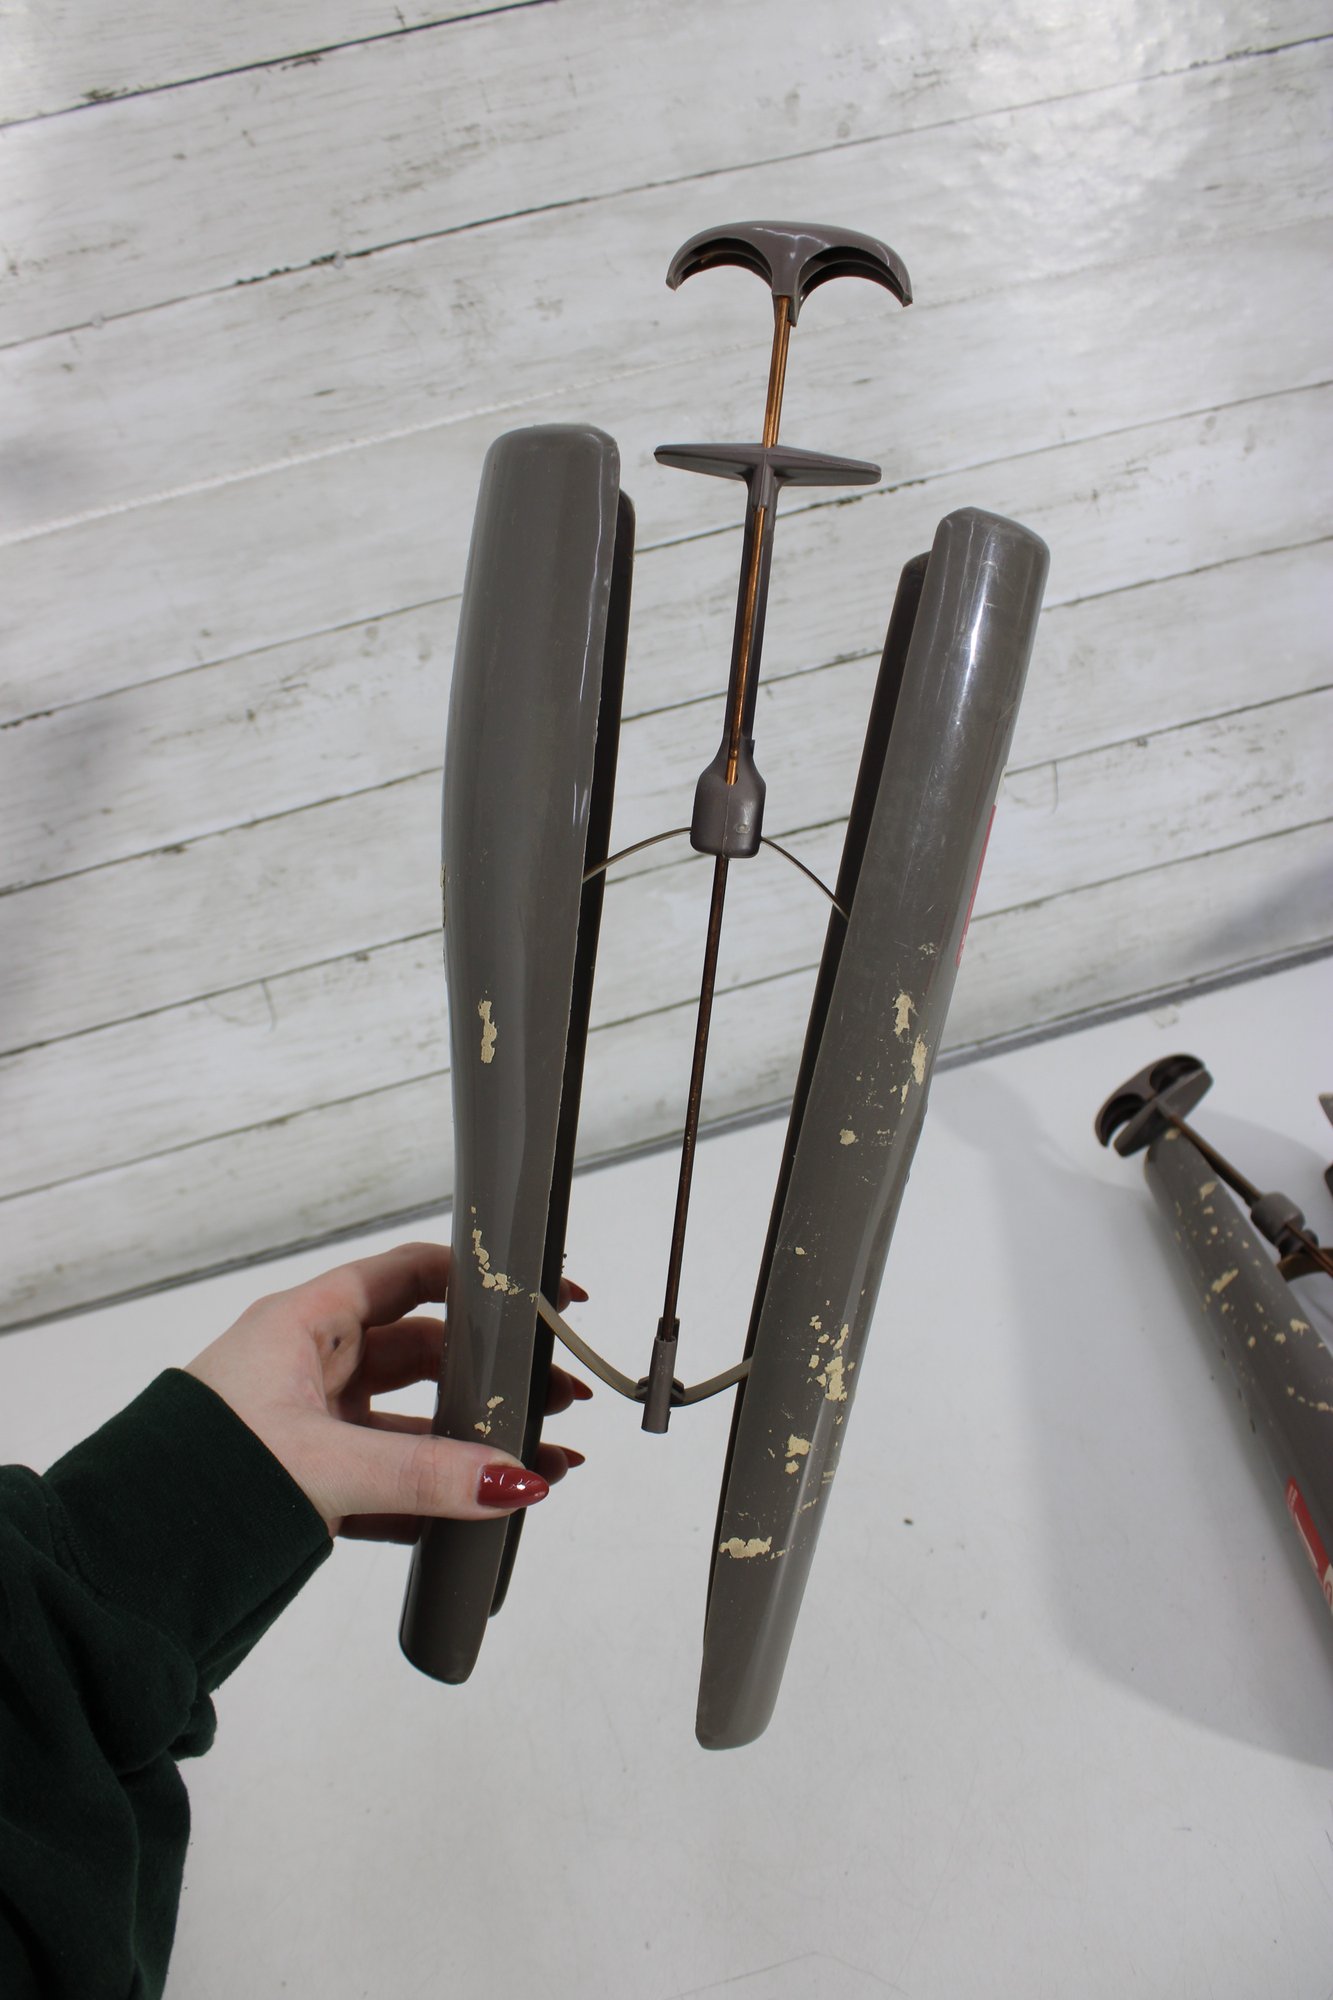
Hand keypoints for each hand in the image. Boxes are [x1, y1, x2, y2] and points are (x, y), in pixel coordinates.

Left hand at [185, 1240, 590, 1540]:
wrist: (123, 1561)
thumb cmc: (195, 1477)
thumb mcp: (323, 1464)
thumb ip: (423, 1475)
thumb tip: (514, 1479)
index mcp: (305, 1325)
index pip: (407, 1275)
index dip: (478, 1279)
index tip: (540, 1294)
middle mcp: (311, 1364)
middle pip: (425, 1350)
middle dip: (494, 1371)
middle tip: (558, 1391)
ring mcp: (313, 1424)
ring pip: (414, 1419)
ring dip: (476, 1439)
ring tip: (546, 1458)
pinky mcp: (312, 1482)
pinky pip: (393, 1477)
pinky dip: (441, 1489)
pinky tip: (487, 1507)